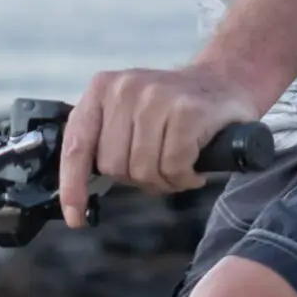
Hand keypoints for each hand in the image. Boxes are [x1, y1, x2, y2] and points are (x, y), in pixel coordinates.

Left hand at [58, 65, 259, 228]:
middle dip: (138, 178)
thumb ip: (104, 139)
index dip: (72, 185)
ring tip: (180, 163)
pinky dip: (185, 177)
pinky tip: (195, 166)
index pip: (77, 144)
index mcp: (102, 88)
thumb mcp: (128, 112)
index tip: (74, 216)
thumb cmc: (173, 107)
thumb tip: (79, 192)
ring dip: (165, 180)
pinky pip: (173, 167)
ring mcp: (156, 97)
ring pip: (144, 170)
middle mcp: (125, 88)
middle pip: (114, 166)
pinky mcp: (187, 111)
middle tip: (160, 166)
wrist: (224, 80)